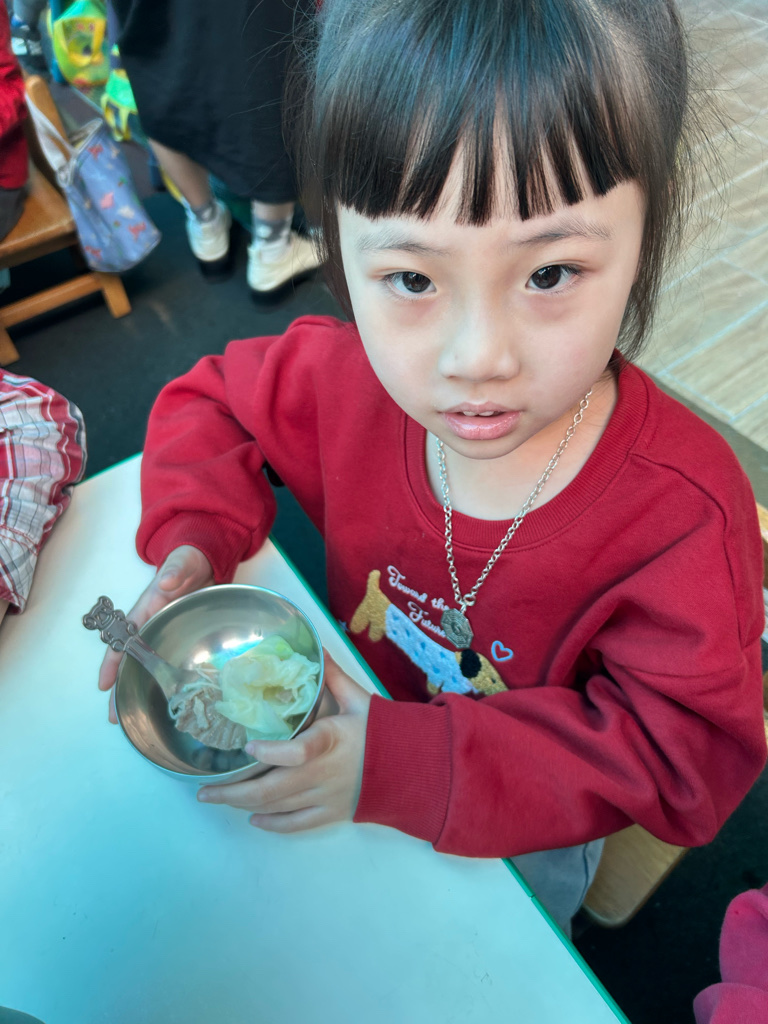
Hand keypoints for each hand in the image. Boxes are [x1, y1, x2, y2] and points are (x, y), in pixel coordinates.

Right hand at [97, 545, 213, 721]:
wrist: (205, 560)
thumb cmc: (188, 561)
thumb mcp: (183, 562)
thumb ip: (175, 570)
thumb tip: (165, 583)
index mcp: (147, 609)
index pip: (124, 639)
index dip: (113, 662)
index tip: (104, 684)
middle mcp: (152, 624)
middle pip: (131, 659)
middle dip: (121, 686)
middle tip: (115, 716)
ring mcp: (166, 632)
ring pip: (148, 665)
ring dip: (139, 689)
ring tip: (133, 718)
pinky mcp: (182, 637)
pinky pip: (168, 661)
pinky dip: (164, 681)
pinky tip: (167, 700)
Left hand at [197, 652, 370, 831]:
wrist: (411, 768)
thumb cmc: (382, 731)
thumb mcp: (359, 699)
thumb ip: (332, 677)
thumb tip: (314, 648)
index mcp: (331, 741)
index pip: (299, 752)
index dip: (273, 753)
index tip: (248, 747)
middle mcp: (324, 774)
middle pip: (274, 788)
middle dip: (234, 791)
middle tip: (203, 791)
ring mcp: (325, 798)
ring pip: (278, 807)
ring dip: (243, 805)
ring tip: (216, 798)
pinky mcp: (330, 814)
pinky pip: (296, 824)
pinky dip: (272, 823)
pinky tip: (252, 817)